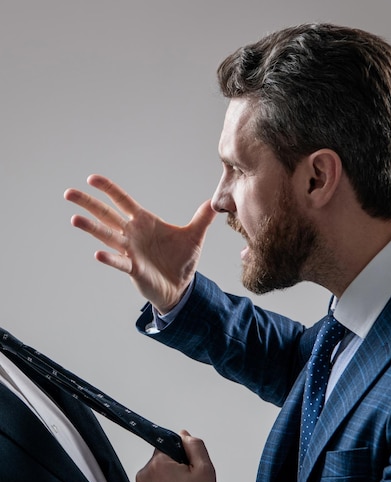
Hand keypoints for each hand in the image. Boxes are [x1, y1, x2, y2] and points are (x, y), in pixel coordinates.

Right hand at [65, 174, 216, 312]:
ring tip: (74, 219)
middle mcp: (132, 234)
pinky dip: (110, 258)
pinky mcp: (134, 269)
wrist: (182, 287)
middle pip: (106, 215)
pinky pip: (120, 262)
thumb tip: (214, 202)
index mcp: (144, 222)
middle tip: (68, 193)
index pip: (123, 201)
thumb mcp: (194, 237)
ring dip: (91, 228)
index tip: (92, 178)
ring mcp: (130, 251)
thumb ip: (202, 218)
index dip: (109, 189)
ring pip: (107, 236)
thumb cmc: (182, 261)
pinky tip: (98, 253)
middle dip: (88, 204)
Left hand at [130, 431, 219, 481]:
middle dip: (171, 471)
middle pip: (158, 464)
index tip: (187, 470)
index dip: (180, 457)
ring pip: (152, 479)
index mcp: (158, 465)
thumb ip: (194, 445)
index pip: (166, 447)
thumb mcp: (206, 468)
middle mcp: (143, 478)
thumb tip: (183, 435)